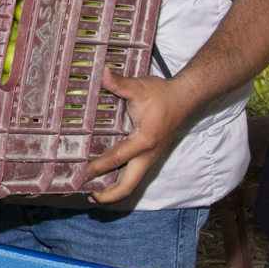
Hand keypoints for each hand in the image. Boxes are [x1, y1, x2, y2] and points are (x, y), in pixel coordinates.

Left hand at [82, 68, 202, 203]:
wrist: (185, 99)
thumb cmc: (162, 94)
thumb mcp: (139, 86)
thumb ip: (119, 83)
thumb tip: (103, 71)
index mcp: (144, 140)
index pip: (118, 158)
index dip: (99, 167)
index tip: (83, 173)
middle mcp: (148, 155)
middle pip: (128, 186)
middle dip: (109, 195)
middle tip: (89, 196)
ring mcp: (149, 158)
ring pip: (132, 184)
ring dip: (114, 192)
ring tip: (93, 194)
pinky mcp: (149, 157)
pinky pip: (134, 176)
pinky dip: (120, 182)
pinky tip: (106, 180)